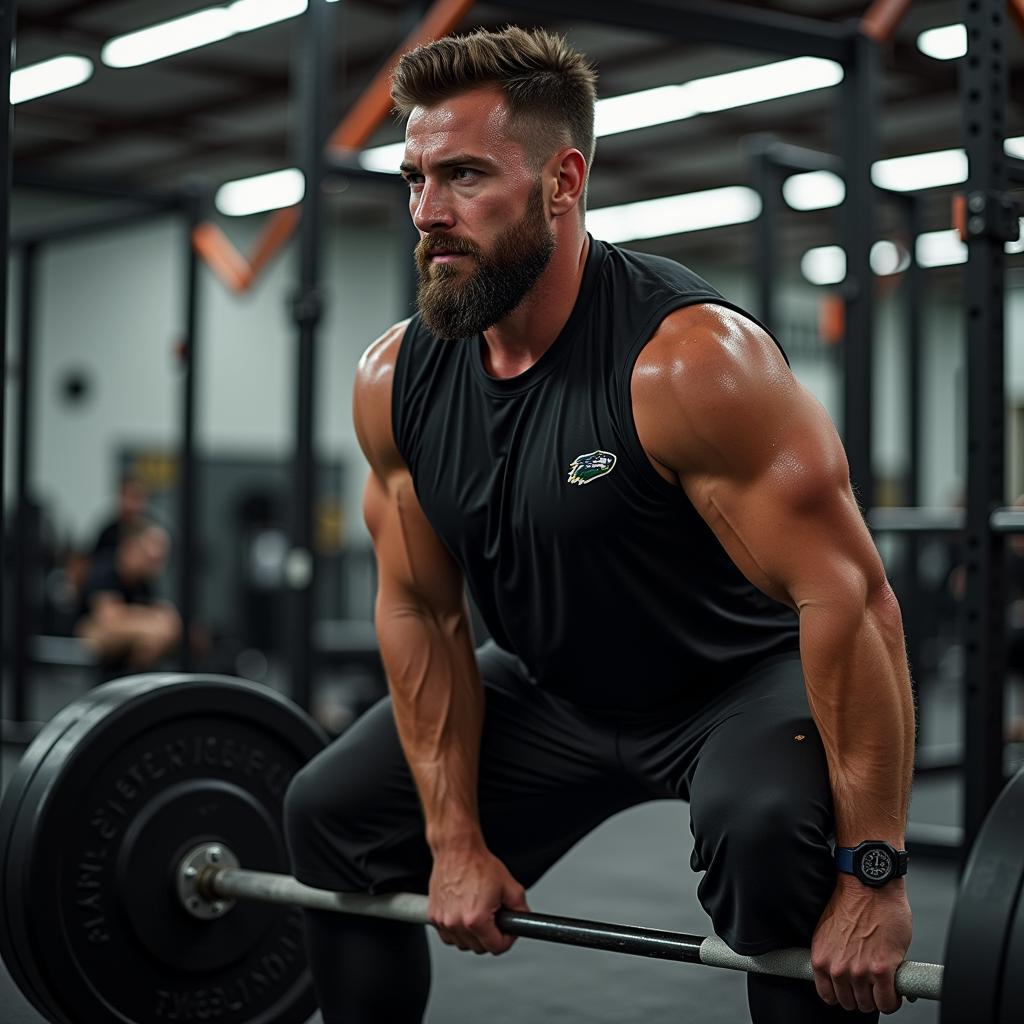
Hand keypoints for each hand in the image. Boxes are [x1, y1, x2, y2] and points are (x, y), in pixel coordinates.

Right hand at [428, 840, 528, 954]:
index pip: (497, 948)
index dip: (507, 939)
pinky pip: (448, 935)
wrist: (456, 849)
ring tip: (478, 913)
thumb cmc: (477, 864)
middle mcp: (456, 923)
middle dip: (491, 936)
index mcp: (476, 920)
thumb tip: (522, 922)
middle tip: (494, 918)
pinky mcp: (433, 916)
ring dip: (473, 935)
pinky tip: (464, 913)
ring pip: (463, 944)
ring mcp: (442, 921)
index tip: (507, 930)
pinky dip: (457, 930)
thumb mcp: (509, 886)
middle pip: (480, 948)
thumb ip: (520, 909)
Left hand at [810, 877, 911, 1014]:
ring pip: (869, 1005)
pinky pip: (888, 1003)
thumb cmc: (853, 902)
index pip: (827, 995)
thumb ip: (835, 955)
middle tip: (870, 983)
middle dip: (862, 995)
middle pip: (850, 1003)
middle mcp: (837, 967)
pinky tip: (895, 989)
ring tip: (883, 983)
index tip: (850, 990)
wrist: (870, 885)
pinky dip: (893, 1000)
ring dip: (878, 997)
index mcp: (821, 958)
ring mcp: (859, 971)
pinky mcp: (881, 970)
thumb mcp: (831, 932)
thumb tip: (844, 974)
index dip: (842, 994)